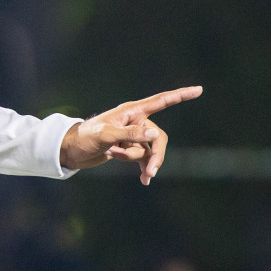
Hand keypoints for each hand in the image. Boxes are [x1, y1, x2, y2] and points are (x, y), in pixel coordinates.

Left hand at [59, 86, 201, 184]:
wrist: (71, 150)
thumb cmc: (85, 137)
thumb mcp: (106, 135)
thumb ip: (130, 134)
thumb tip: (155, 134)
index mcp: (131, 111)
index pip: (161, 101)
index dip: (180, 96)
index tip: (199, 90)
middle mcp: (135, 121)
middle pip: (158, 137)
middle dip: (155, 155)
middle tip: (150, 172)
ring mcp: (133, 136)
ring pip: (149, 150)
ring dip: (136, 159)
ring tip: (114, 157)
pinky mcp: (129, 149)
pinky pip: (144, 159)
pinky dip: (144, 168)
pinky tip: (144, 181)